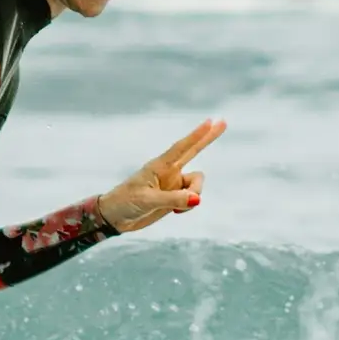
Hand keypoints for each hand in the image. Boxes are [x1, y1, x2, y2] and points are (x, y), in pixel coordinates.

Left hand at [99, 120, 226, 233]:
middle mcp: (169, 172)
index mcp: (159, 167)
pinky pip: (192, 199)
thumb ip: (173, 199)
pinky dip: (189, 206)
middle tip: (223, 122)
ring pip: (197, 185)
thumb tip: (198, 199)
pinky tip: (176, 213)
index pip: (182, 148)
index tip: (210, 121)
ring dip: (194, 196)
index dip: (197, 135)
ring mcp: (173, 184)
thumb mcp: (148, 201)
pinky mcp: (174, 197)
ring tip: (177, 209)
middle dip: (208, 138)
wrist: (115, 218)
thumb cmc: (126, 203)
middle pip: (193, 151)